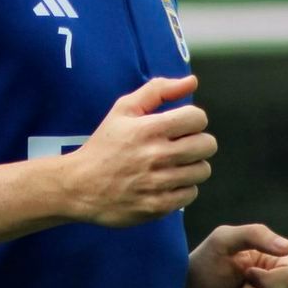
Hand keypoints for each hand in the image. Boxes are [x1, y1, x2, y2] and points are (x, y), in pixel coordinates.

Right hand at [62, 75, 215, 227]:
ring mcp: (158, 183)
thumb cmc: (104, 145)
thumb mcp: (123, 110)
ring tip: (173, 165)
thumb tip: (192, 82)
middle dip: (197, 142)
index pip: (198, 118)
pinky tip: (166, 183)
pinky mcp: (158, 206)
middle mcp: (157, 156)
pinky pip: (191, 193)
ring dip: (191, 166)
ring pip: (202, 170)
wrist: (79, 185)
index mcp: (149, 129)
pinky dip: (183, 188)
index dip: (192, 120)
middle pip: (207, 145)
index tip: (180, 126)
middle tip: (180, 145)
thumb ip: (158, 90)